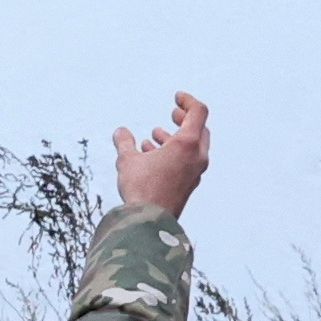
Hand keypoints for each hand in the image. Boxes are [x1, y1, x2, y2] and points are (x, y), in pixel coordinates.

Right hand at [113, 90, 210, 215]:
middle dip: (184, 119)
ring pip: (192, 147)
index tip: (176, 97)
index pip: (198, 111)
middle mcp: (197, 157)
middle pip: (199, 129)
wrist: (150, 223)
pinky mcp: (189, 186)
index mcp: (188, 143)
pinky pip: (186, 162)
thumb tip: (120, 132)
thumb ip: (124, 142)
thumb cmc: (141, 189)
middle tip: (173, 114)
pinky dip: (174, 154)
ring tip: (155, 135)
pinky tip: (152, 156)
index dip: (188, 100)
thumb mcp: (127, 160)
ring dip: (175, 138)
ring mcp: (195, 173)